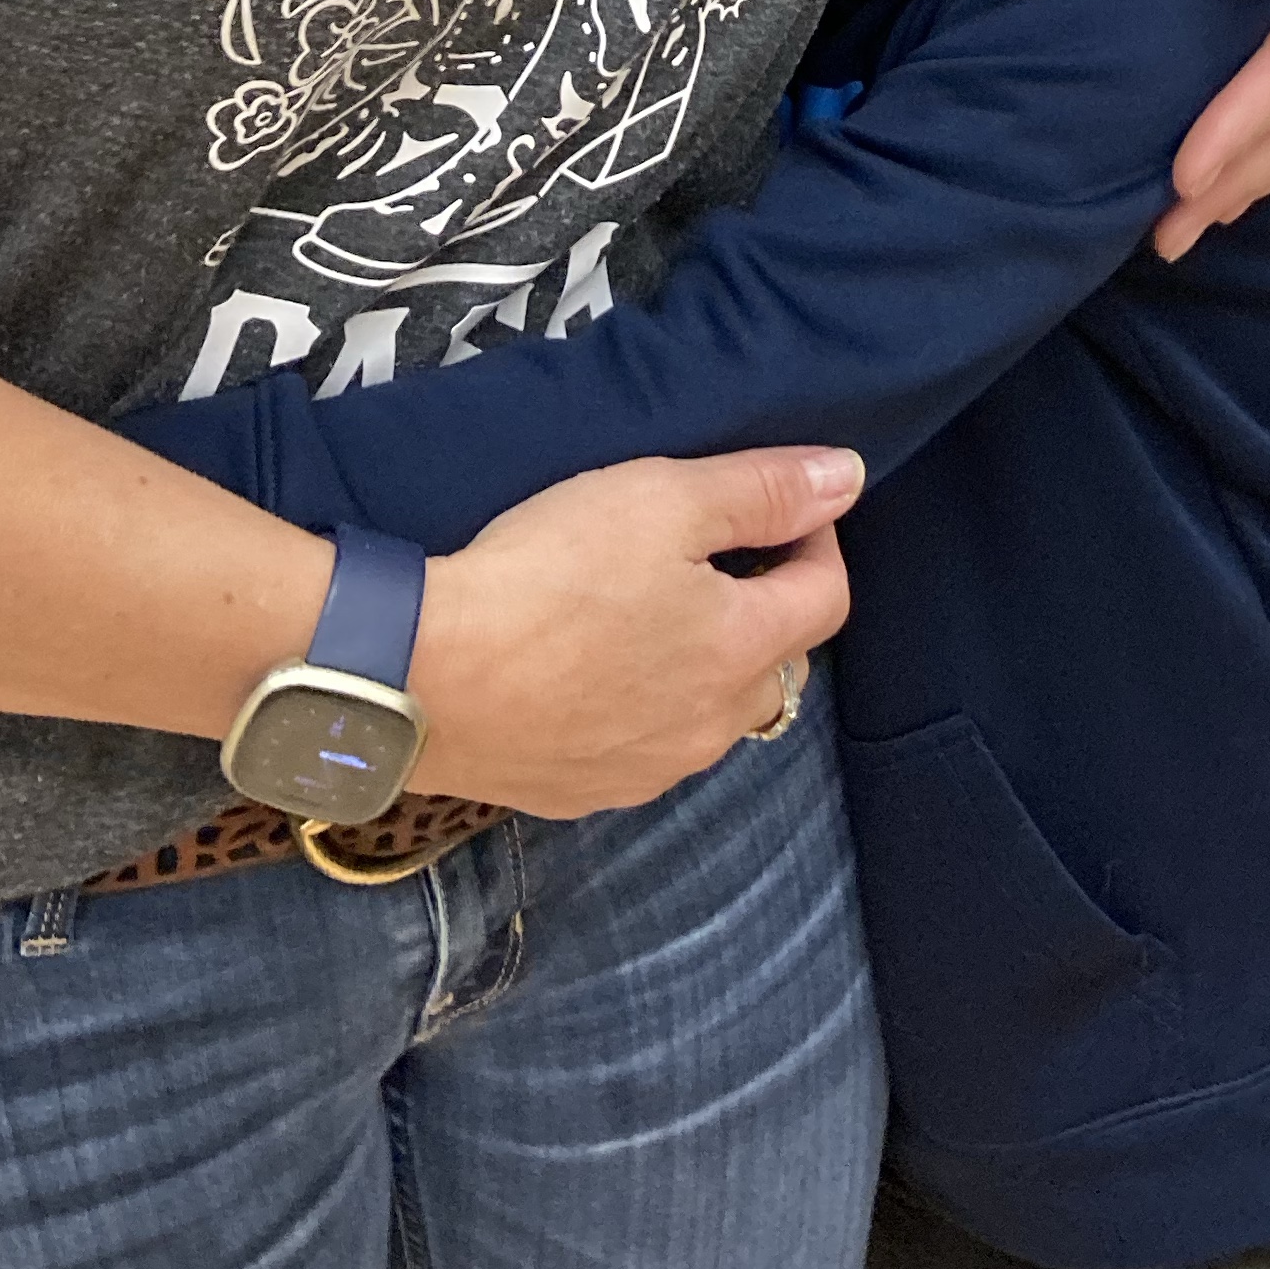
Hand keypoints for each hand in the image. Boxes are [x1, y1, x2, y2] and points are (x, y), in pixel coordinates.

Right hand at [406, 444, 859, 817]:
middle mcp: (710, 725)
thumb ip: (762, 490)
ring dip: (703, 666)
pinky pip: (640, 747)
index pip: (826, 598)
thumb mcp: (662, 498)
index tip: (780, 504)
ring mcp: (646, 769)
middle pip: (776, 665)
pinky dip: (639, 708)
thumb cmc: (547, 575)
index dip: (817, 540)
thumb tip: (846, 477)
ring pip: (709, 714)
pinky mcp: (583, 791)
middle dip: (764, 607)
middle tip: (711, 555)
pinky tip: (588, 670)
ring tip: (646, 612)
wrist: (422, 677)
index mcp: (741, 650)